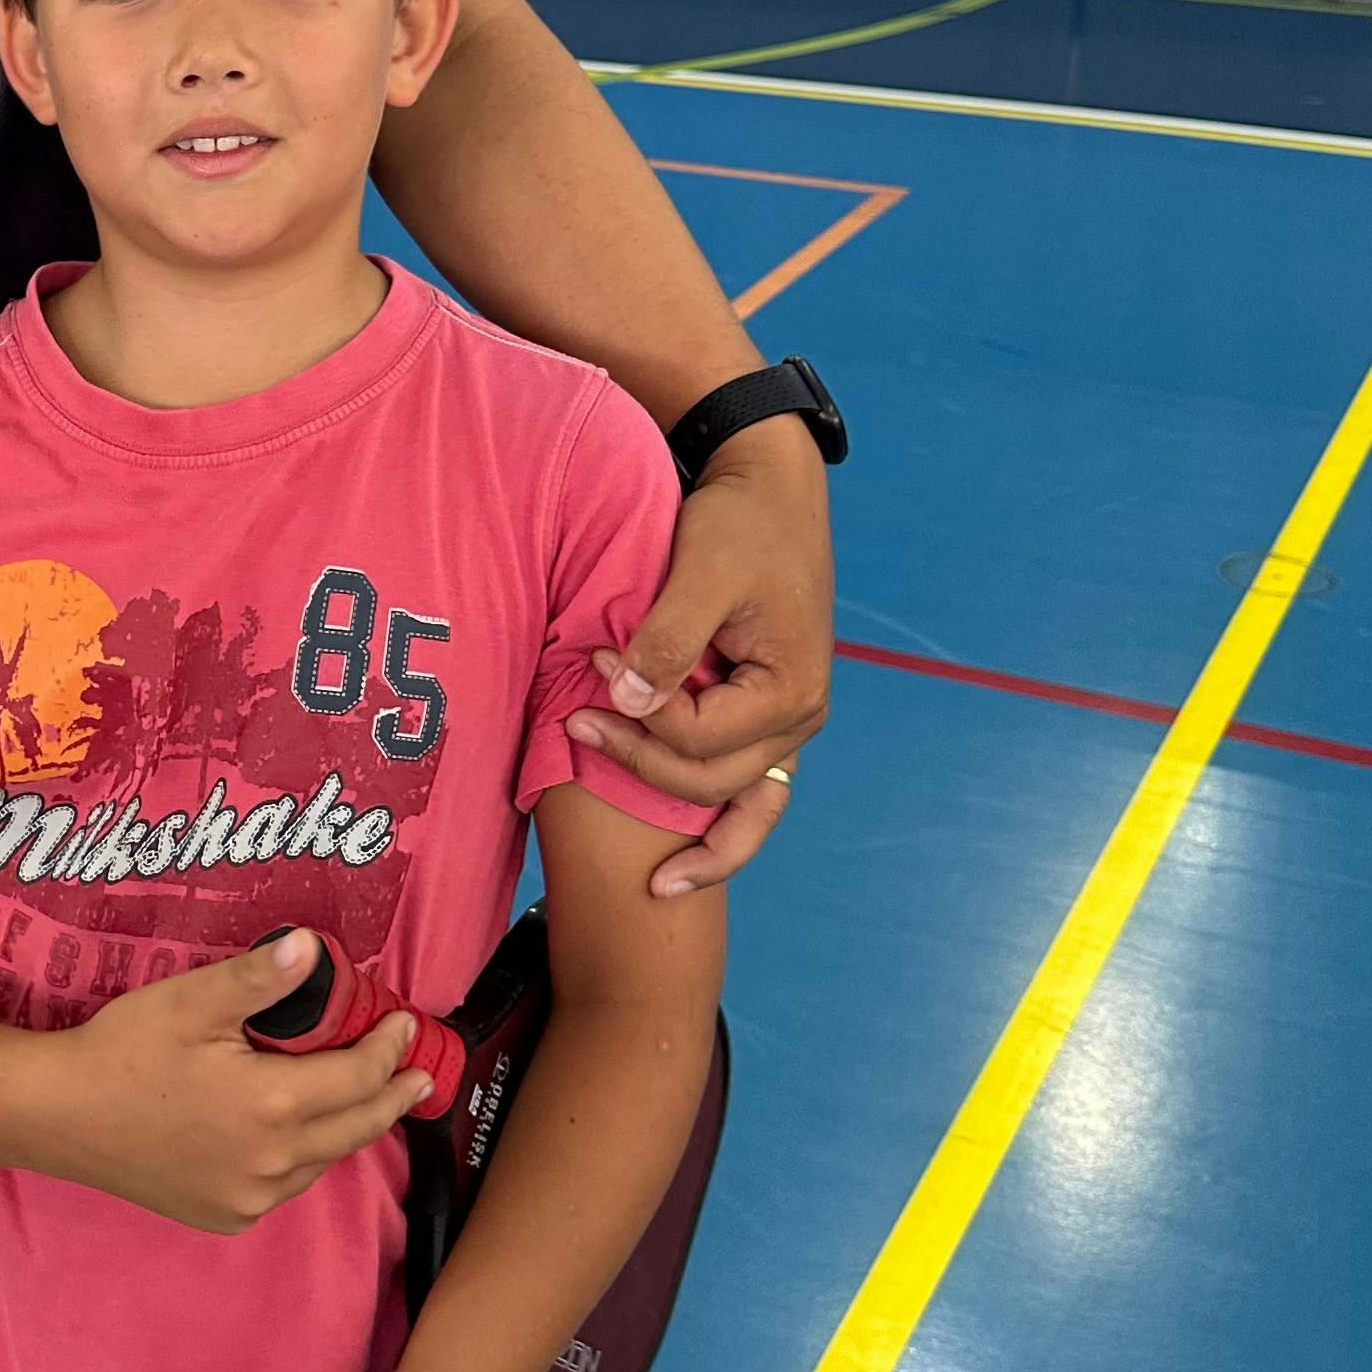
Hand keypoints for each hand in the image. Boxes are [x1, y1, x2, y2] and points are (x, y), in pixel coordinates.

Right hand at [40, 932, 433, 1236]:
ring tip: (366, 1102)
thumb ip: (260, 979)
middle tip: (420, 1076)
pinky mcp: (223, 1216)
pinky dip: (303, 1159)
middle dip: (393, 1098)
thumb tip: (315, 950)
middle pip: (356, 1129)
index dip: (388, 1049)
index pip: (357, 1077)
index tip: (405, 1025)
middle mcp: (272, 1163)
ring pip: (321, 1162)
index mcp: (273, 1106)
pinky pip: (283, 1188)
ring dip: (349, 1130)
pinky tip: (298, 1138)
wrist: (58, 1116)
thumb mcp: (192, 1001)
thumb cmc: (122, 1050)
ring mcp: (248, 1198)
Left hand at [564, 417, 832, 896]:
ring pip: (738, 808)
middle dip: (639, 764)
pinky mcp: (761, 715)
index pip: (699, 738)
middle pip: (712, 784)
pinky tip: (681, 867)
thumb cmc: (740, 521)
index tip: (591, 666)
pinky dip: (720, 833)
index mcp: (792, 691)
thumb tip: (627, 700)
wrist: (770, 487)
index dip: (637, 716)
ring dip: (688, 832)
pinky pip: (746, 794)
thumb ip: (667, 638)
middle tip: (573, 725)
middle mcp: (799, 721)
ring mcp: (785, 727)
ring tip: (652, 884)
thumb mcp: (702, 568)